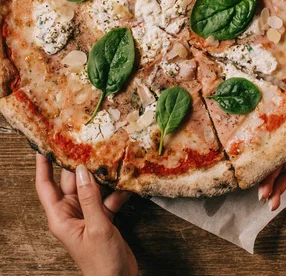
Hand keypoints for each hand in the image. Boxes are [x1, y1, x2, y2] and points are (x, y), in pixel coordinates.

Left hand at [36, 154, 137, 275]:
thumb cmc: (102, 262)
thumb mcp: (97, 227)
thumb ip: (90, 198)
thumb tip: (82, 171)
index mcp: (61, 217)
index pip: (46, 186)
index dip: (43, 165)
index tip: (44, 145)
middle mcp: (71, 213)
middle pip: (70, 182)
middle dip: (78, 163)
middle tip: (85, 141)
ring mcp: (87, 215)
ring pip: (91, 187)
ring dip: (100, 175)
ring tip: (108, 154)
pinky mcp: (103, 218)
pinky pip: (107, 198)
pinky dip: (116, 189)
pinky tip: (124, 178)